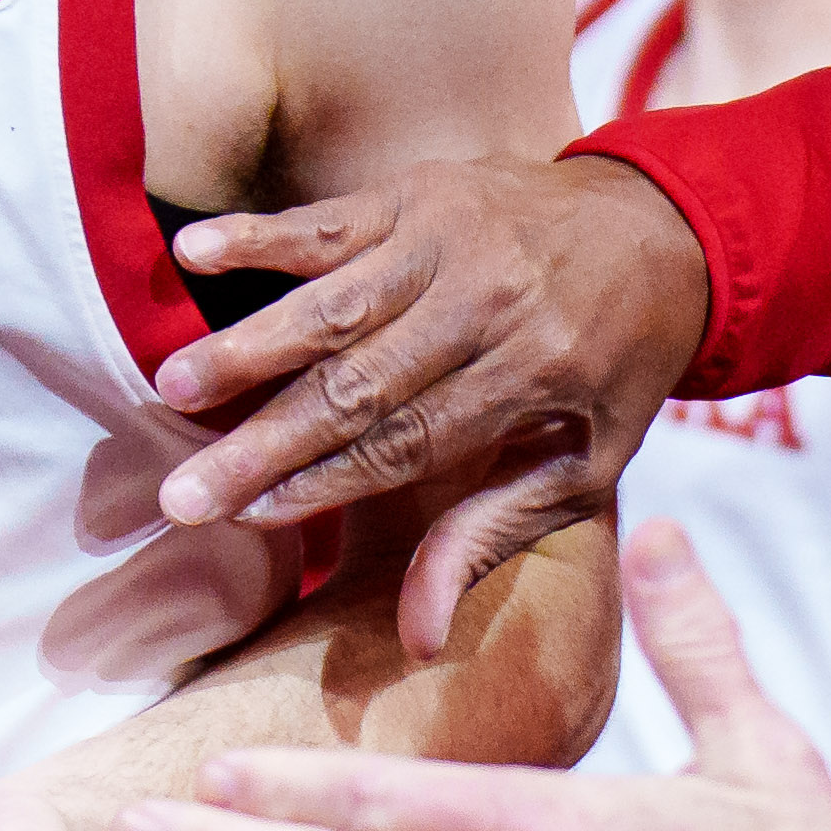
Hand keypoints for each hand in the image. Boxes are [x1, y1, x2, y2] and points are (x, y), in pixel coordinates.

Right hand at [153, 153, 710, 652]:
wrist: (660, 229)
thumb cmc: (610, 364)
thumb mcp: (584, 462)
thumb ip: (490, 536)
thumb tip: (416, 638)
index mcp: (536, 374)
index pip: (410, 442)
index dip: (326, 483)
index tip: (248, 518)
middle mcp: (490, 302)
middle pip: (357, 385)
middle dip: (262, 443)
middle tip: (182, 493)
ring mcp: (449, 238)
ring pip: (331, 304)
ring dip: (246, 346)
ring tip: (170, 387)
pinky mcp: (419, 192)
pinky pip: (326, 217)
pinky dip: (256, 234)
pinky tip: (189, 251)